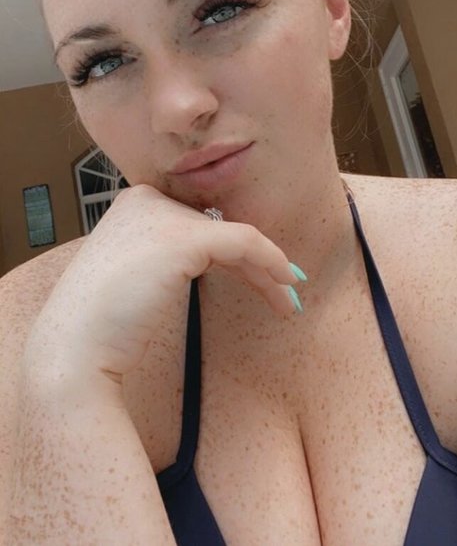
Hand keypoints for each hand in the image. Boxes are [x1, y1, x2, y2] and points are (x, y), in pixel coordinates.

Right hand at [23, 185, 300, 389]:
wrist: (75, 348)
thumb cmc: (101, 326)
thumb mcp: (134, 277)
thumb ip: (163, 260)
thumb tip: (207, 263)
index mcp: (133, 207)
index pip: (196, 224)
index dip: (231, 252)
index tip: (257, 279)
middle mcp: (148, 201)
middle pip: (217, 229)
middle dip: (254, 263)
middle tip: (283, 292)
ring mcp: (165, 216)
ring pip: (236, 237)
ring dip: (268, 270)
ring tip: (288, 300)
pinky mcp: (184, 237)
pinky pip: (245, 242)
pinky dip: (271, 262)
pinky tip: (285, 287)